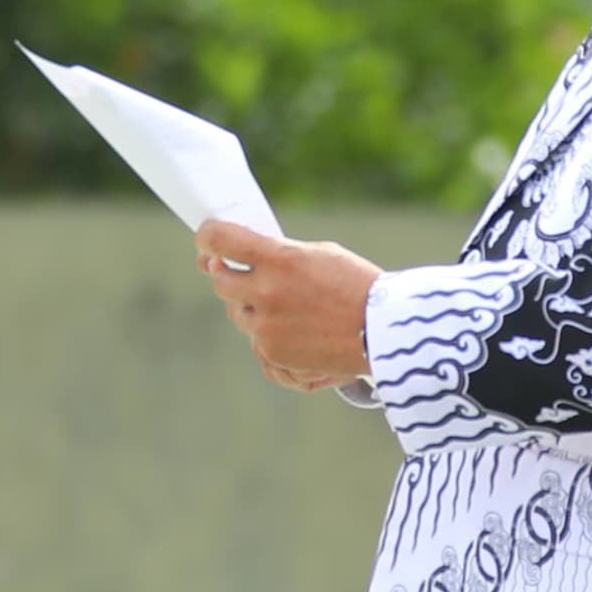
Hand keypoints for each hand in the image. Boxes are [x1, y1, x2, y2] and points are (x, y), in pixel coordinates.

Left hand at [193, 222, 379, 389]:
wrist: (384, 332)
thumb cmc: (354, 285)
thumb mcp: (317, 254)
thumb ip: (273, 253)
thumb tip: (225, 257)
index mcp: (279, 260)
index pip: (219, 240)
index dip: (208, 237)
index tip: (208, 239)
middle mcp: (266, 293)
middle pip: (221, 280)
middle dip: (231, 275)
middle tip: (251, 274)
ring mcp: (266, 327)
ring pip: (237, 313)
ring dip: (252, 306)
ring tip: (289, 306)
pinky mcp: (272, 354)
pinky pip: (255, 340)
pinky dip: (269, 334)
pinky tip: (297, 329)